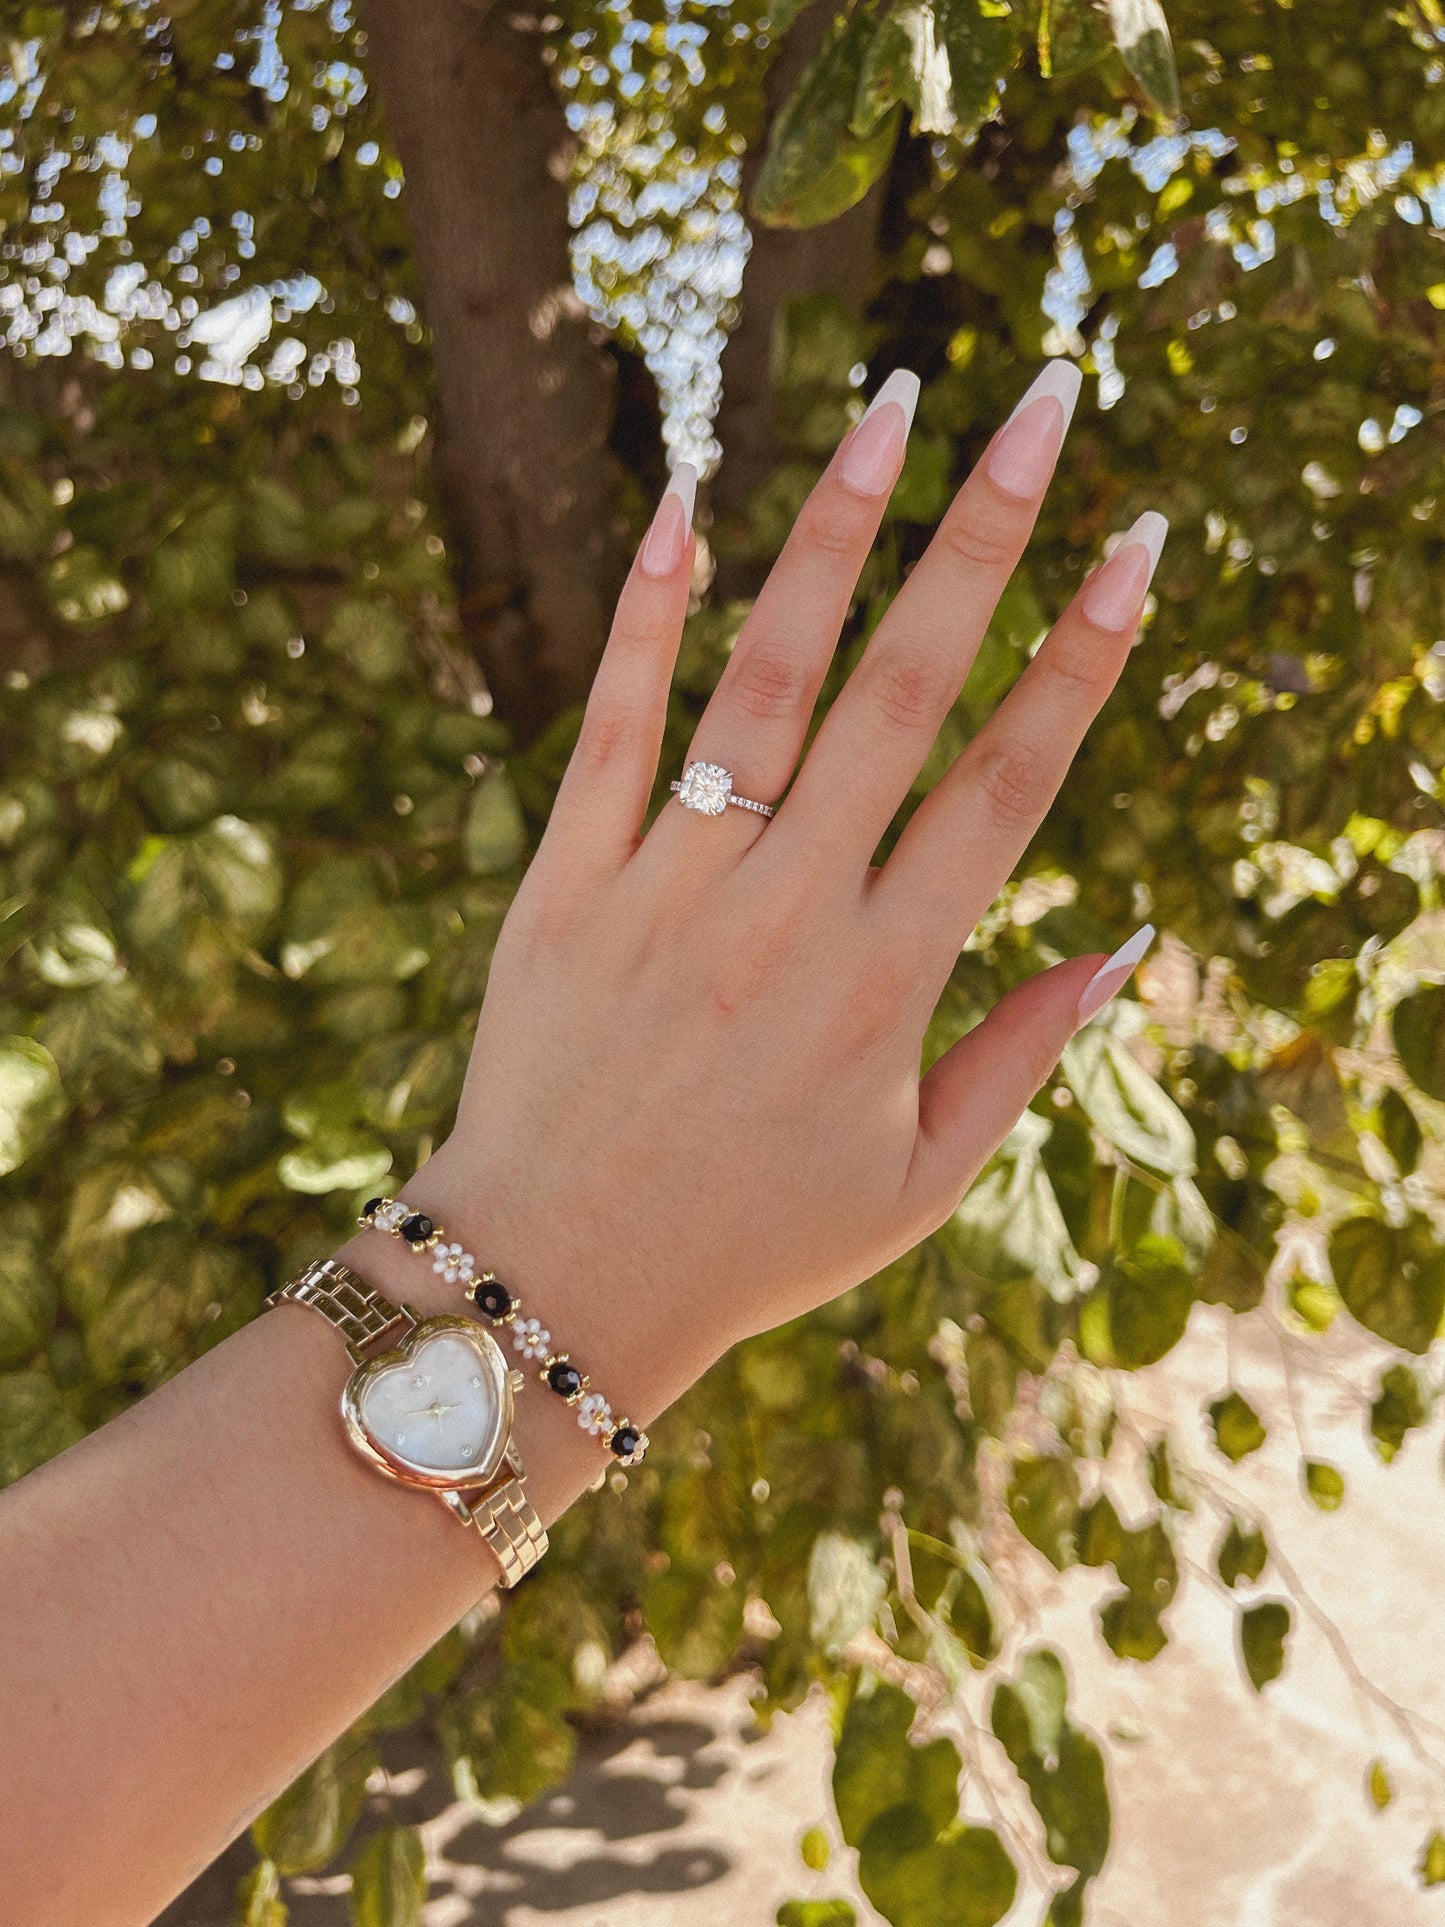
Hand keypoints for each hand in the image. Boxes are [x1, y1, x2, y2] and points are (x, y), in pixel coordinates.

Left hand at [420, 363, 1162, 1419]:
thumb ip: (1022, 1054)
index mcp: (885, 986)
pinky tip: (685, 503)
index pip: (1007, 785)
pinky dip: (647, 615)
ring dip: (832, 533)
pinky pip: (609, 726)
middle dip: (987, 535)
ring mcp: (665, 890)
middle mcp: (783, 917)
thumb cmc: (752, 1242)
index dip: (1084, 657)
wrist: (551, 1283)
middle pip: (903, 692)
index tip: (1140, 543)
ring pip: (762, 681)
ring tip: (889, 405)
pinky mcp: (561, 884)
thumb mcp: (917, 1181)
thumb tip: (1126, 939)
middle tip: (1044, 401)